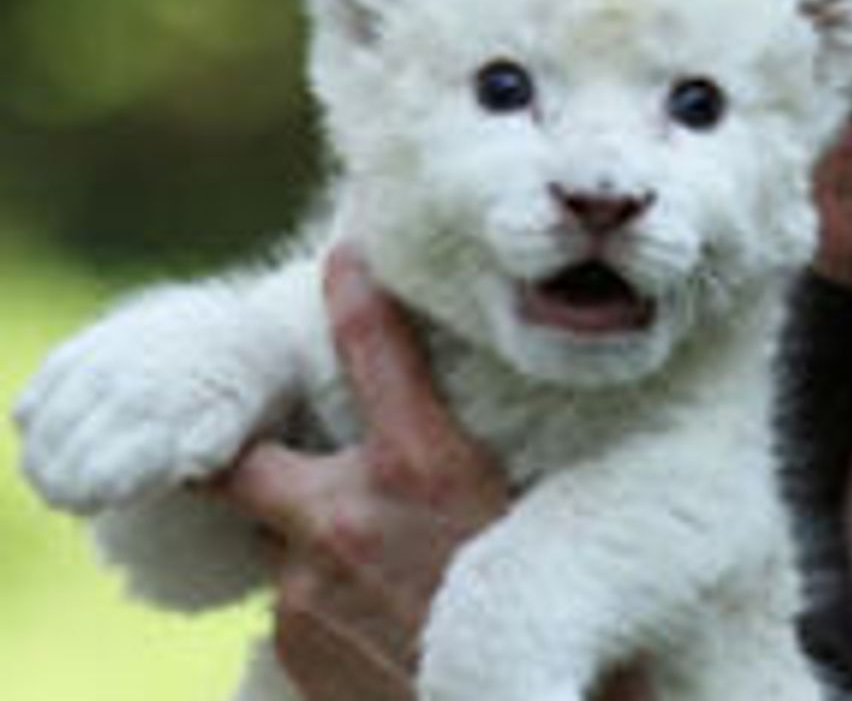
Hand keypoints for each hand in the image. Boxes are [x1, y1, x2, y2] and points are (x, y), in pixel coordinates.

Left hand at [216, 246, 651, 700]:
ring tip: (380, 577)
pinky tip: (380, 625)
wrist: (514, 697)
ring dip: (312, 547)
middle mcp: (346, 515)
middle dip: (247, 458)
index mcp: (421, 464)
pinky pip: (293, 608)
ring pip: (281, 543)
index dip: (351, 287)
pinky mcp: (293, 645)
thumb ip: (462, 458)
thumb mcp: (522, 505)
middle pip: (248, 461)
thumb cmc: (541, 603)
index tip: (344, 257)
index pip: (373, 342)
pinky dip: (324, 605)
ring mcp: (307, 583)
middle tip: (262, 456)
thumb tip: (437, 420)